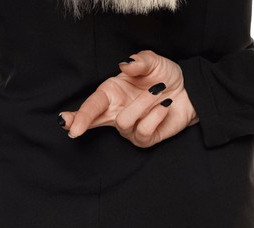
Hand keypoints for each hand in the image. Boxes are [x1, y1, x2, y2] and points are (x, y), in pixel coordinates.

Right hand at [59, 50, 197, 147]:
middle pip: (93, 122)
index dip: (79, 115)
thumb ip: (139, 62)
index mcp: (111, 94)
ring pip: (125, 122)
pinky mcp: (144, 139)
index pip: (92, 105)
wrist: (188, 91)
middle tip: (73, 129)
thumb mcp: (152, 63)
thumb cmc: (165, 77)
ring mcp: (129, 128)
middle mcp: (116, 112)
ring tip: (158, 92)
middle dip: (82, 124)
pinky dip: (157, 114)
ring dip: (143, 104)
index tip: (65, 122)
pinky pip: (144, 130)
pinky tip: (165, 105)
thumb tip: (126, 64)